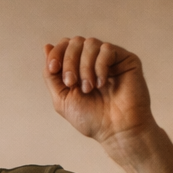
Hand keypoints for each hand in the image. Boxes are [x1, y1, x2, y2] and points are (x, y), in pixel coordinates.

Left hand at [44, 38, 156, 152]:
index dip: (56, 53)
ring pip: (90, 43)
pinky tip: (101, 83)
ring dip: (84, 67)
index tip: (53, 69)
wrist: (116, 130)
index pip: (65, 46)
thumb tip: (46, 47)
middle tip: (71, 83)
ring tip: (88, 88)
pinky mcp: (126, 59)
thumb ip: (51, 75)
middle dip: (69, 61)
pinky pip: (107, 49)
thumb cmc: (91, 119)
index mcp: (78, 68)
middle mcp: (94, 60)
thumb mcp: (62, 98)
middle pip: (75, 41)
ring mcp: (110, 59)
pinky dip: (100, 66)